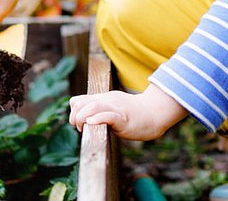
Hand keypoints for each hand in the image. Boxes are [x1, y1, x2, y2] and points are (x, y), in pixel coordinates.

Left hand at [69, 84, 187, 140]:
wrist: (154, 114)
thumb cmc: (133, 114)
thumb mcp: (112, 108)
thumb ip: (99, 110)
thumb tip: (85, 119)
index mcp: (102, 99)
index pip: (77, 101)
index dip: (73, 113)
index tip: (77, 124)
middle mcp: (107, 102)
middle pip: (82, 103)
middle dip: (75, 117)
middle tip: (80, 128)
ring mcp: (115, 109)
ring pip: (93, 106)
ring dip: (83, 118)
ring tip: (85, 127)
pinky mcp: (124, 119)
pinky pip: (109, 115)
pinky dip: (98, 118)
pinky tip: (92, 123)